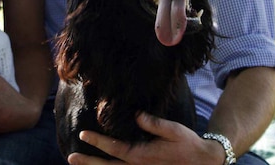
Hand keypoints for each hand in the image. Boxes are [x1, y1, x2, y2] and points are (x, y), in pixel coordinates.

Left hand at [67, 113, 222, 164]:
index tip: (83, 135)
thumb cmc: (188, 145)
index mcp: (142, 155)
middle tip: (71, 158)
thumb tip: (136, 115)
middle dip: (89, 163)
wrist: (203, 163)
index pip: (114, 148)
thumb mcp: (173, 130)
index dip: (98, 141)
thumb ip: (154, 123)